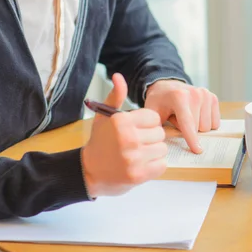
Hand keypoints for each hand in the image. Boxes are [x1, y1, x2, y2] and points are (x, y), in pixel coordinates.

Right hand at [81, 73, 166, 197]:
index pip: (153, 117)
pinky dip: (154, 165)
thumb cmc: (100, 142)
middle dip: (151, 137)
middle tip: (137, 142)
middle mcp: (128, 138)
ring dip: (154, 152)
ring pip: (162, 149)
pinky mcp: (139, 175)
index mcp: (121, 121)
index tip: (137, 128)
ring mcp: (134, 158)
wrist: (89, 172)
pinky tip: (141, 164)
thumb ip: (116, 96)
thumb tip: (118, 76)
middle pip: (160, 133)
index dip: (147, 123)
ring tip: (139, 153)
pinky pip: (162, 165)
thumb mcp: (104, 116)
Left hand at [144, 79, 219, 153]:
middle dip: (189, 131)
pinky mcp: (213, 98)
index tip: (197, 150)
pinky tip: (196, 115)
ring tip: (186, 117)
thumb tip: (163, 144)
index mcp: (179, 96)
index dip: (192, 139)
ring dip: (197, 127)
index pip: (188, 123)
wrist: (167, 87)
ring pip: (208, 127)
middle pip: (199, 128)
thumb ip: (157, 127)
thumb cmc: (159, 102)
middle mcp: (195, 93)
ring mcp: (205, 95)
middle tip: (178, 121)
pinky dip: (206, 123)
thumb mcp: (152, 113)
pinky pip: (215, 122)